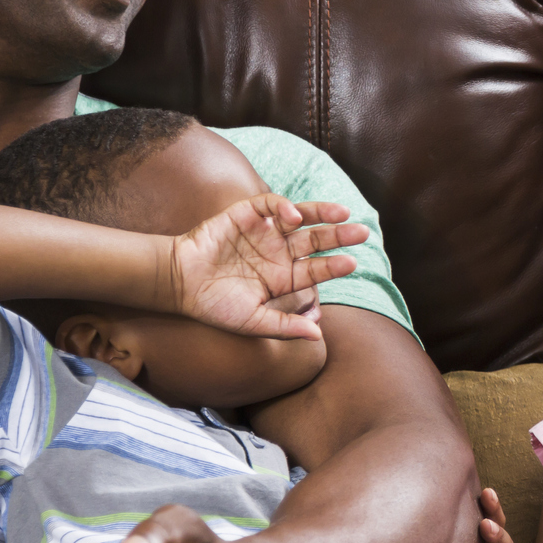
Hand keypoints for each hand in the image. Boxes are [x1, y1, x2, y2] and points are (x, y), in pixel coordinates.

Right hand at [170, 195, 368, 340]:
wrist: (180, 284)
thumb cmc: (215, 306)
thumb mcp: (253, 322)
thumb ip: (285, 326)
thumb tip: (318, 337)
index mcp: (284, 278)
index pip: (316, 269)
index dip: (334, 266)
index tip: (351, 263)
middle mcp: (278, 253)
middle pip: (315, 240)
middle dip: (339, 235)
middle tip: (363, 232)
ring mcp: (264, 233)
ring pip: (300, 218)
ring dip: (321, 213)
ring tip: (342, 212)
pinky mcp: (246, 214)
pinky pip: (270, 205)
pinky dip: (283, 206)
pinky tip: (294, 216)